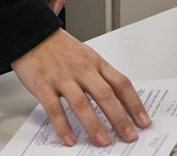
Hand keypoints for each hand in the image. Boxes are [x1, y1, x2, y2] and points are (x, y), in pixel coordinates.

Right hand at [11, 28, 150, 147]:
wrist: (33, 34)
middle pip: (105, 95)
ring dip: (94, 125)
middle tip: (129, 136)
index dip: (134, 103)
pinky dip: (63, 126)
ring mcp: (63, 77)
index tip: (143, 121)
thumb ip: (101, 78)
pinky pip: (54, 109)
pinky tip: (70, 139)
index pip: (121, 83)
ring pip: (82, 103)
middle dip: (119, 118)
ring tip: (103, 142)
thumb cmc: (61, 49)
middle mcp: (83, 70)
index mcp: (96, 63)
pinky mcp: (43, 85)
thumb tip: (118, 103)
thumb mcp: (87, 58)